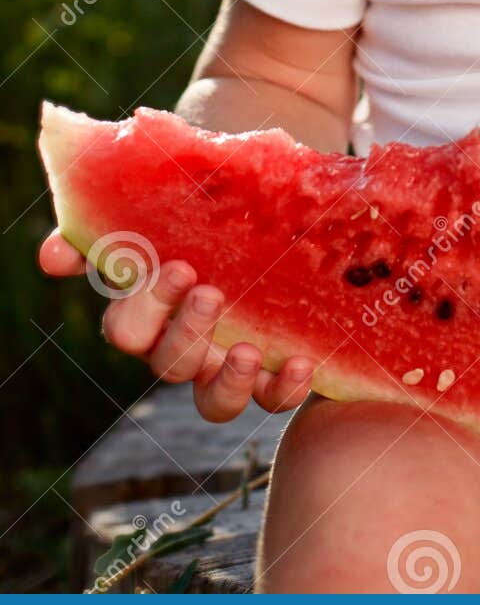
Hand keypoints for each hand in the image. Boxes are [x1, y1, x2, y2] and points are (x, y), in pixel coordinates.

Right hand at [38, 228, 312, 422]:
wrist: (269, 210)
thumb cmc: (201, 211)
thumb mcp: (162, 202)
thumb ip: (108, 225)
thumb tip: (52, 256)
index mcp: (151, 312)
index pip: (127, 329)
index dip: (145, 307)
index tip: (179, 265)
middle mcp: (183, 346)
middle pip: (167, 365)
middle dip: (186, 332)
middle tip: (211, 291)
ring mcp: (225, 364)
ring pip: (212, 402)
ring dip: (228, 382)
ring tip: (249, 349)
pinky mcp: (272, 373)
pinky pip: (272, 399)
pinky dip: (285, 390)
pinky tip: (303, 362)